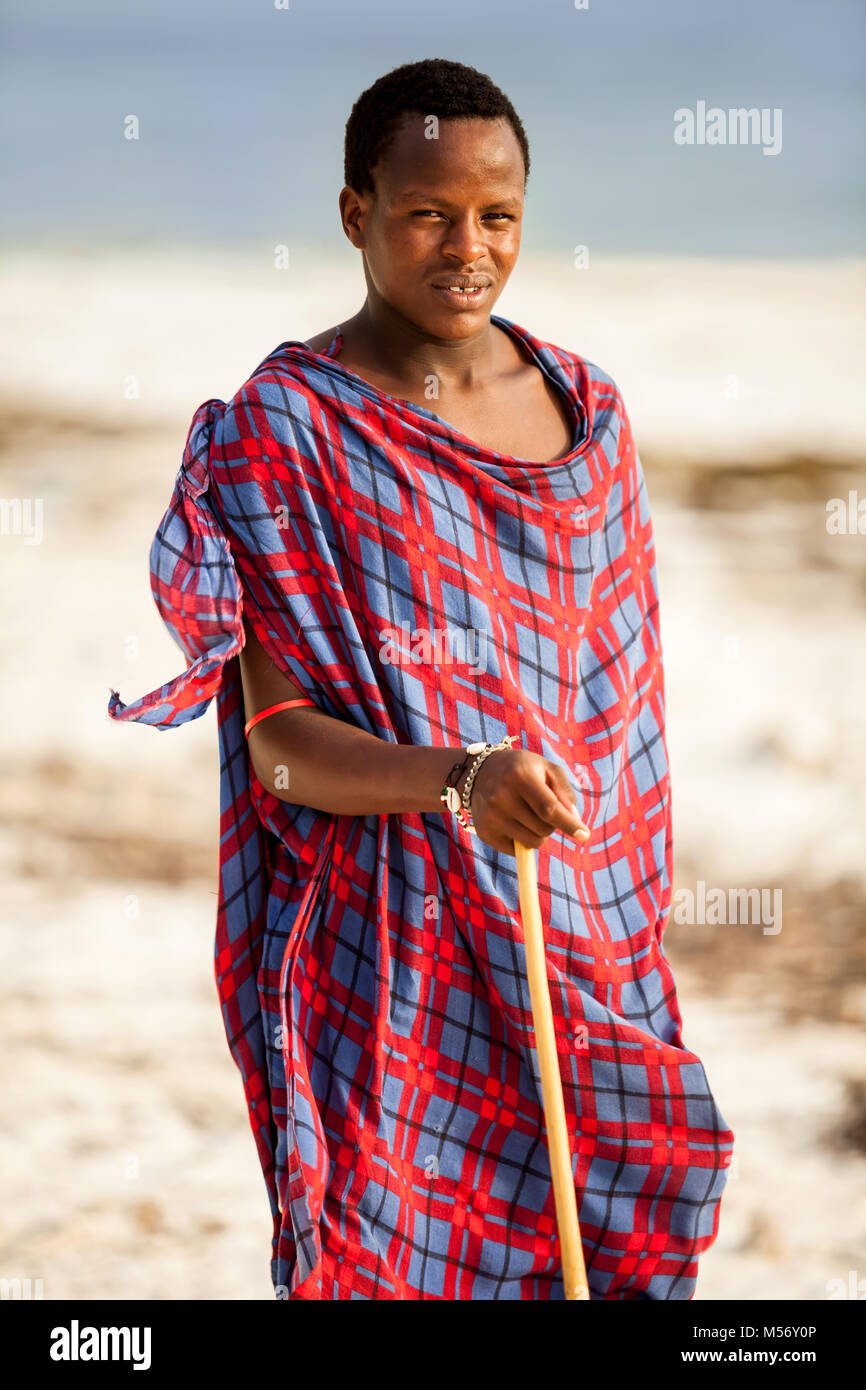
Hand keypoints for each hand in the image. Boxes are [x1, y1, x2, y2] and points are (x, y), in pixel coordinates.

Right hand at [464, 749, 590, 854]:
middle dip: (552, 824)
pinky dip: (522, 840)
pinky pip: (516, 850)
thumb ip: (564, 792)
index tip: (584, 835)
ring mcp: (491, 816)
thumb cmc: (521, 769)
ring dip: (538, 833)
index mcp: (520, 776)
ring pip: (532, 843)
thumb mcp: (546, 769)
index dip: (568, 824)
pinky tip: (513, 821)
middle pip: (544, 829)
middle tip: (541, 808)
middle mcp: (502, 797)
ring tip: (527, 814)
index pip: (549, 809)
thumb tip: (574, 820)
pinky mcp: (484, 832)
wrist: (477, 772)